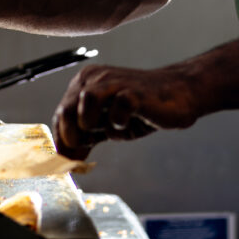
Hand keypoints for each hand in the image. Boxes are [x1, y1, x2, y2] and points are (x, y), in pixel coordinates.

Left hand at [52, 62, 199, 158]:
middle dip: (71, 136)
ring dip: (91, 123)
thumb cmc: (140, 109)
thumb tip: (66, 159)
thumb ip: (87, 137)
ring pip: (87, 101)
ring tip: (104, 131)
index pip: (61, 113)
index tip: (66, 159)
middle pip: (67, 108)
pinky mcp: (135, 92)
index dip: (60, 139)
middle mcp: (96, 78)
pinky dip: (119, 122)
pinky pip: (119, 107)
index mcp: (85, 83)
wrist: (178, 94)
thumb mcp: (108, 124)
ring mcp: (115, 83)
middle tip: (82, 151)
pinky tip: (127, 123)